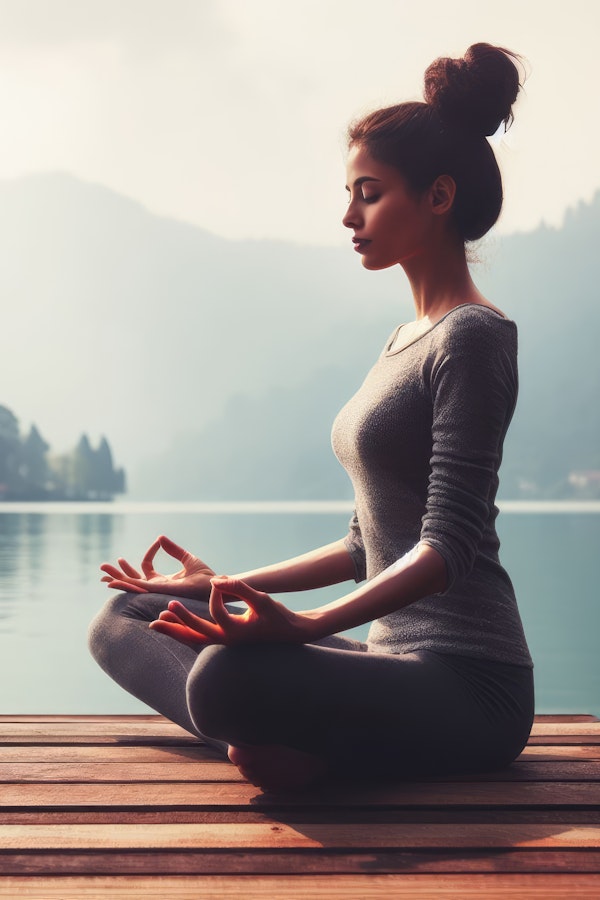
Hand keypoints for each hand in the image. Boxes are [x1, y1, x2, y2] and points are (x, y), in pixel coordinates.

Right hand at [100, 535, 215, 600]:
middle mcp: (158, 588)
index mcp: (163, 581)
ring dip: (116, 579)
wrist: (216, 586)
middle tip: (103, 568)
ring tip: (102, 573)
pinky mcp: (160, 592)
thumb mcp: (188, 559)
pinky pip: (139, 589)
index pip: (147, 568)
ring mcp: (157, 591)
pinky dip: (124, 586)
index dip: (148, 554)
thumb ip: (174, 550)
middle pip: (132, 581)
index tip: (158, 541)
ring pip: (131, 586)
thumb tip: (160, 537)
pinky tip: (113, 582)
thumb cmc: (206, 577)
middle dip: (118, 574)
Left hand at [149, 577, 315, 646]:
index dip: (216, 594)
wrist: (288, 633)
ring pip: (193, 639)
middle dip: (180, 620)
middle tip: (166, 608)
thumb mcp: (261, 599)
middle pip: (196, 633)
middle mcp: (226, 640)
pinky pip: (197, 638)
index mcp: (236, 631)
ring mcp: (223, 643)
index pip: (216, 613)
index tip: (219, 580)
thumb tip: (217, 579)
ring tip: (154, 623)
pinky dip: (183, 632)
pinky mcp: (223, 640)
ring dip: (174, 630)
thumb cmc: (276, 615)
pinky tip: (172, 625)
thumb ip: (238, 588)